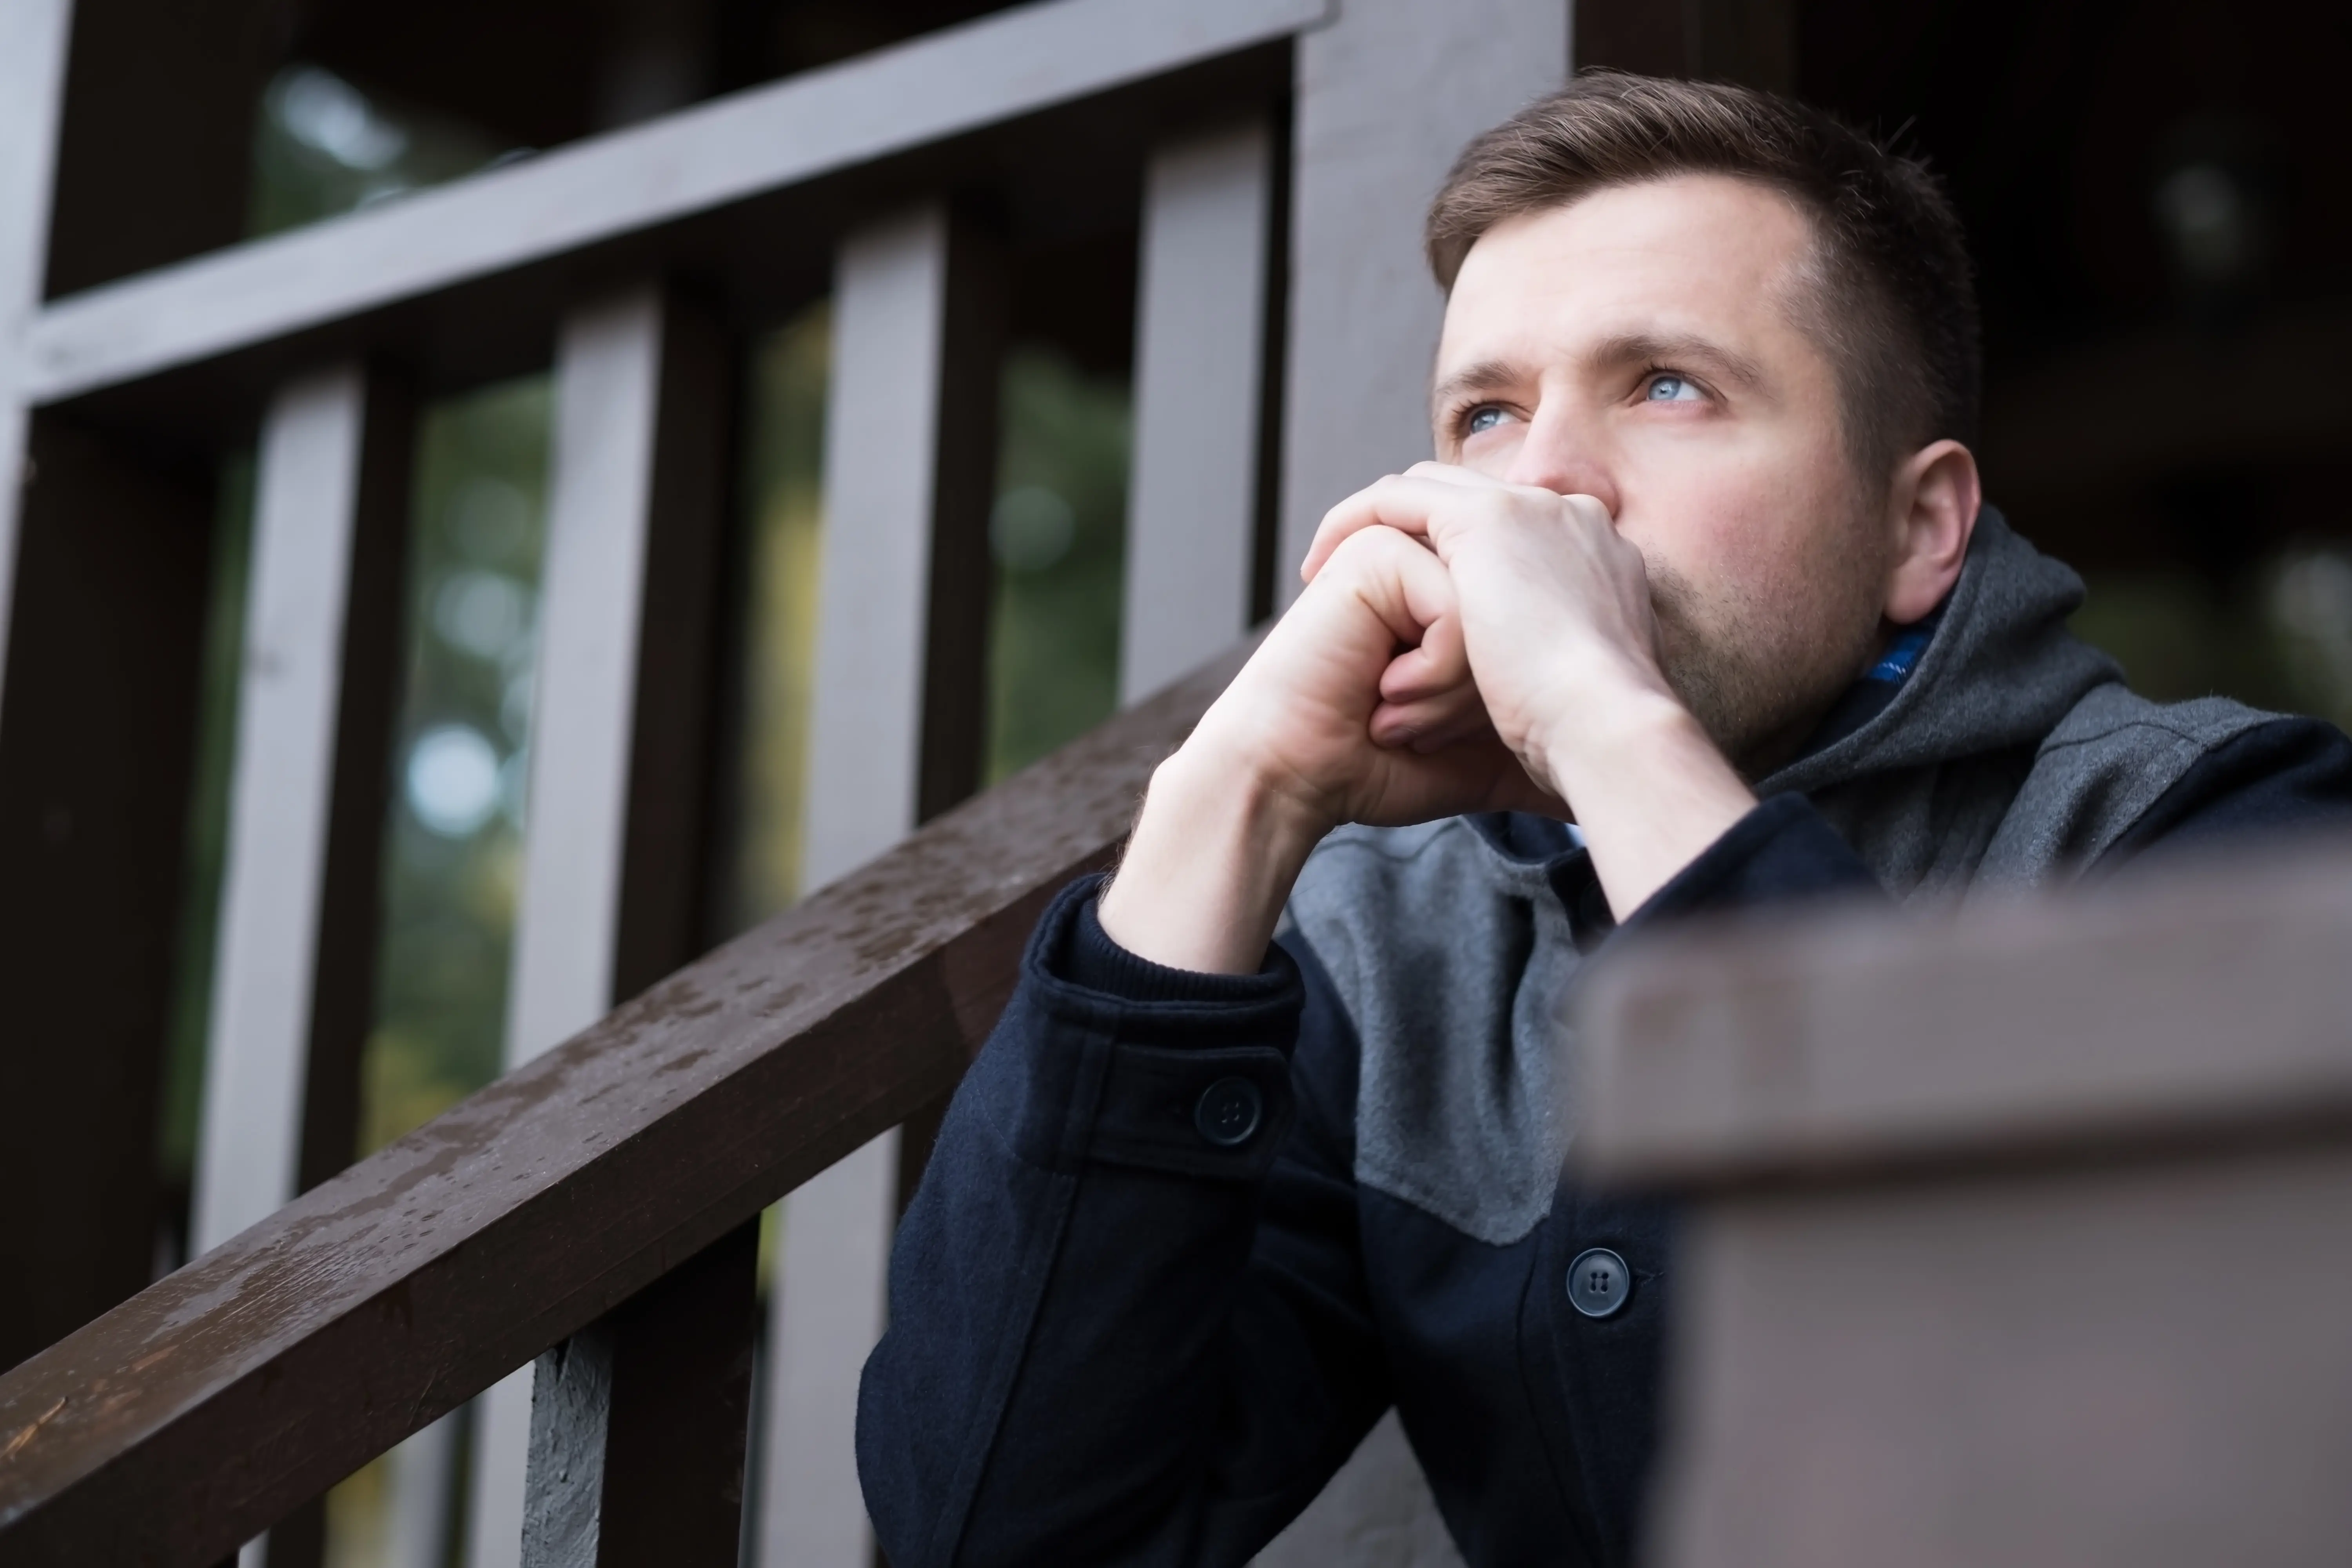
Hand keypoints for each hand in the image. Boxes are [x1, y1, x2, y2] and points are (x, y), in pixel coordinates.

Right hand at [1100, 523, 1555, 972]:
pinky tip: (1385, 697)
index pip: (1525, 621)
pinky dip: (1432, 672)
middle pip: (1513, 616)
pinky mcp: (1378, 558)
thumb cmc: (1381, 767)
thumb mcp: (1481, 757)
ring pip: (1488, 612)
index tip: (1460, 731)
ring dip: (1453, 687)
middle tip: (1419, 729)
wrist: (1304, 778)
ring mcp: (1407, 555)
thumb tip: (1592, 785)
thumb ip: (1535, 750)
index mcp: (1463, 593)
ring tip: (1400, 716)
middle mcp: (1438, 564)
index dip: (1505, 687)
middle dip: (1475, 691)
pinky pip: (1451, 611)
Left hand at [1302, 464, 1674, 796]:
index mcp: (1598, 559)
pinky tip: (1319, 566)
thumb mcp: (1572, 694)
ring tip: (1326, 578)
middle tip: (1361, 592)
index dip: (1455, 569)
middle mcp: (1570, 518)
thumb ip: (1547, 670)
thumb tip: (1519, 705)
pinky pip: (1396, 499)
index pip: (1515, 540)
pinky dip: (1354, 523)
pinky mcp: (1489, 519)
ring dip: (1374, 533)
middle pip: (1469, 508)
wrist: (1605, 726)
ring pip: (1430, 497)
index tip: (1415, 615)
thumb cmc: (1590, 737)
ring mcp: (1533, 510)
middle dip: (1409, 542)